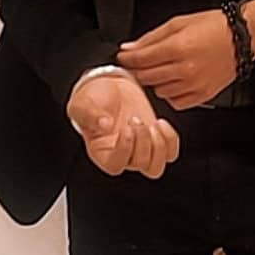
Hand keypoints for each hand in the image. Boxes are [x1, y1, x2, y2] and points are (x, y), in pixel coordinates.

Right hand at [66, 73, 180, 177]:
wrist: (111, 87)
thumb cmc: (93, 98)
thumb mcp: (83, 103)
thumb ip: (90, 114)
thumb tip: (104, 124)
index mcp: (101, 152)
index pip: (115, 166)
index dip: (124, 150)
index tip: (126, 128)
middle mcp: (122, 156)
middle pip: (140, 165)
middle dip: (143, 141)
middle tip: (135, 119)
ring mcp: (140, 150)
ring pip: (155, 167)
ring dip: (159, 146)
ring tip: (151, 125)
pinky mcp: (155, 140)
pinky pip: (170, 154)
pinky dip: (170, 140)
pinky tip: (160, 123)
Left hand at [114, 8, 236, 109]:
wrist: (241, 38)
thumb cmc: (214, 27)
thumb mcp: (178, 23)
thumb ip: (151, 38)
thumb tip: (129, 48)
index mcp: (178, 47)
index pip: (140, 59)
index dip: (127, 58)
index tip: (124, 57)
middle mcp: (185, 69)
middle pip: (146, 77)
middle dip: (137, 70)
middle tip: (138, 63)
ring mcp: (194, 85)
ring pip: (159, 91)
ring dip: (155, 81)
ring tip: (162, 69)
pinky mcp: (202, 95)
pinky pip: (175, 102)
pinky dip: (170, 93)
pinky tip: (174, 81)